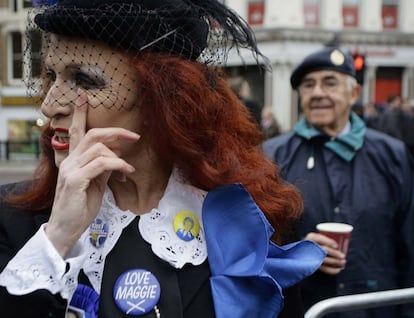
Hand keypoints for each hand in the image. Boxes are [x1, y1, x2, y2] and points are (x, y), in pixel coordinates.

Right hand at [45, 90, 139, 256]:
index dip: (80, 114)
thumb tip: (117, 158)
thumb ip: (103, 169)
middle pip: (92, 135)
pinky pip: (101, 164)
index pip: (76, 132)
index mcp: (72, 160)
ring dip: (119, 157)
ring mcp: (71, 169)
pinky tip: (126, 173)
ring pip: (99, 148)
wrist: (66, 228)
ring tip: (129, 170)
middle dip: (115, 132)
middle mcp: (69, 161)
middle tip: (134, 136)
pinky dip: (118, 165)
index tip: (83, 96)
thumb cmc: (80, 207)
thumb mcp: (95, 184)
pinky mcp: (76, 180)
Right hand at [305, 232, 345, 274]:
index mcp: (311, 237)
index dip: (328, 242)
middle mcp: (309, 246)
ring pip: (323, 260)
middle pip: (322, 250)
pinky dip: (332, 270)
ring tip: (343, 262)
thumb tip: (345, 237)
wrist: (306, 253)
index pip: (318, 238)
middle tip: (343, 256)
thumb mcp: (320, 237)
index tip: (336, 246)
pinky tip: (338, 270)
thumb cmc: (318, 242)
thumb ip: (329, 237)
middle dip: (334, 253)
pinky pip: (323, 269)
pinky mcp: (313, 265)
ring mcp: (310, 257)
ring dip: (335, 262)